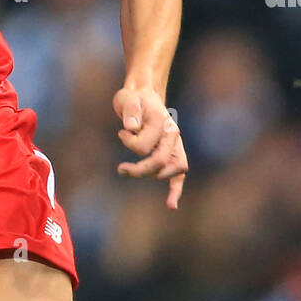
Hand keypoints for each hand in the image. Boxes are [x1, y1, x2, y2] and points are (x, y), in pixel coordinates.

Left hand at [113, 86, 187, 209]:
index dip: (130, 144)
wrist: (144, 95)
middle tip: (121, 169)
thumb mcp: (127, 98)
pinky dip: (175, 190)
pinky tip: (171, 205)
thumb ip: (130, 111)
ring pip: (174, 170)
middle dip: (139, 169)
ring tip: (130, 173)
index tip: (121, 132)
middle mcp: (172, 134)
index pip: (146, 146)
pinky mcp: (172, 152)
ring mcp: (175, 145)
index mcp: (162, 122)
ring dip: (151, 174)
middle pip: (160, 162)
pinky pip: (179, 175)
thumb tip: (131, 128)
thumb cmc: (133, 98)